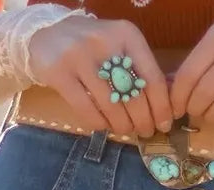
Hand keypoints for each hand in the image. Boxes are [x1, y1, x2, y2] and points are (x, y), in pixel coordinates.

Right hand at [27, 15, 172, 137]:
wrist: (47, 34)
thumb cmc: (92, 47)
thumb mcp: (119, 46)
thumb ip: (140, 69)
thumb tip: (166, 107)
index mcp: (127, 35)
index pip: (153, 79)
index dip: (162, 108)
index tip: (165, 125)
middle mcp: (105, 42)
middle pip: (134, 96)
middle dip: (143, 121)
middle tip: (145, 131)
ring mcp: (80, 56)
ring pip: (112, 106)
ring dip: (122, 126)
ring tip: (124, 129)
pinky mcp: (59, 72)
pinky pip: (87, 110)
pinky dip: (99, 124)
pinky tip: (103, 125)